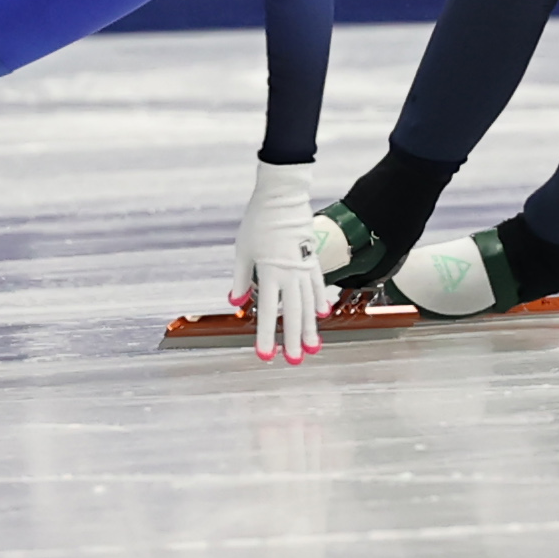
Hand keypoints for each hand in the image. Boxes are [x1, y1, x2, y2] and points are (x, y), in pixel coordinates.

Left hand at [230, 160, 330, 362]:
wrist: (283, 195)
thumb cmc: (258, 221)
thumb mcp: (243, 250)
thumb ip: (241, 279)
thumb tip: (236, 302)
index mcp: (270, 272)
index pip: (269, 311)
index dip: (267, 335)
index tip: (266, 355)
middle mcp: (290, 273)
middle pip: (293, 313)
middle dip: (293, 339)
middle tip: (295, 361)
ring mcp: (304, 266)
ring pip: (309, 303)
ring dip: (310, 327)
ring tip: (313, 347)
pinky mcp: (312, 258)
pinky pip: (318, 285)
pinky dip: (320, 301)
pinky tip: (322, 315)